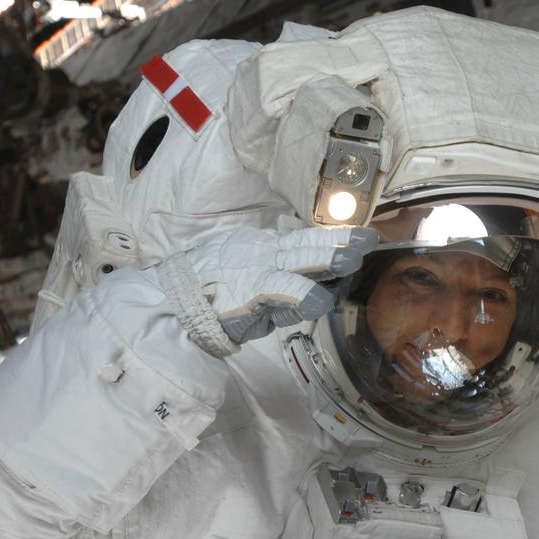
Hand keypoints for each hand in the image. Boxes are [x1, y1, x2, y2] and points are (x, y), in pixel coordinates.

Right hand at [161, 225, 377, 353]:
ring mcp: (255, 271)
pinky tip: (319, 302)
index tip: (363, 236)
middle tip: (369, 240)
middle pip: (308, 245)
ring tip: (352, 260)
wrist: (169, 302)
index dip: (335, 237)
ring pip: (297, 263)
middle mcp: (263, 254)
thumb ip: (281, 279)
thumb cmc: (207, 289)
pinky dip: (299, 296)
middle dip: (340, 242)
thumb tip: (317, 288)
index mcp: (264, 248)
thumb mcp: (248, 275)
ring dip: (326, 261)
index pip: (305, 239)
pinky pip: (277, 293)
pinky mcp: (245, 293)